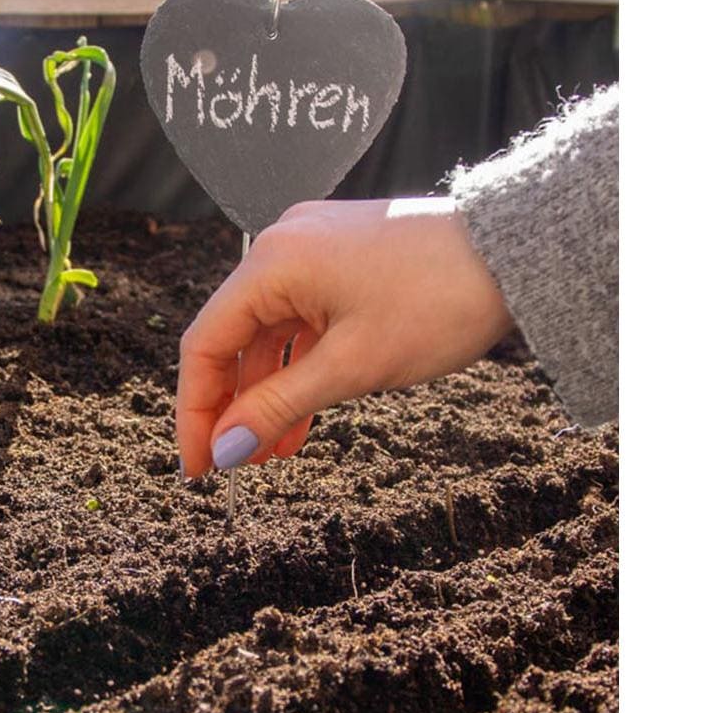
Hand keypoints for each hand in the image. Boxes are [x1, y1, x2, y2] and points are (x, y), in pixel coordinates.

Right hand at [176, 198, 515, 476]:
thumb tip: (224, 450)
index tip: (199, 467)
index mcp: (273, 264)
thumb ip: (278, 407)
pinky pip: (301, 317)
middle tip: (236, 465)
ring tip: (273, 452)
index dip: (196, 412)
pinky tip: (303, 416)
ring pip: (269, 332)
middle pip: (232, 337)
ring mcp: (312, 247)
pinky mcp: (340, 256)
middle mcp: (281, 245)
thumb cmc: (439, 301)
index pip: (206, 345)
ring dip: (268, 392)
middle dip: (233, 406)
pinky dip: (299, 365)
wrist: (517, 250)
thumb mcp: (353, 367)